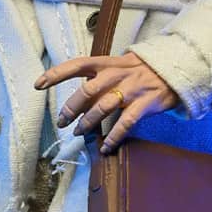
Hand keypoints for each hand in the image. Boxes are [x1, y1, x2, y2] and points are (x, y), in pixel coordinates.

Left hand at [34, 52, 179, 153]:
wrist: (173, 70)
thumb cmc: (139, 71)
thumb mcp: (117, 68)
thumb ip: (98, 81)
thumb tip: (77, 103)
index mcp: (107, 63)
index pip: (77, 65)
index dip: (56, 74)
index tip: (38, 84)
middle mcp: (117, 75)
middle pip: (87, 90)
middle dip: (71, 108)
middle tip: (62, 122)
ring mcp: (132, 89)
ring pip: (104, 107)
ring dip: (88, 122)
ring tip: (79, 132)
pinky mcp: (145, 104)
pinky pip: (125, 123)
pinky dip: (113, 137)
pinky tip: (105, 147)